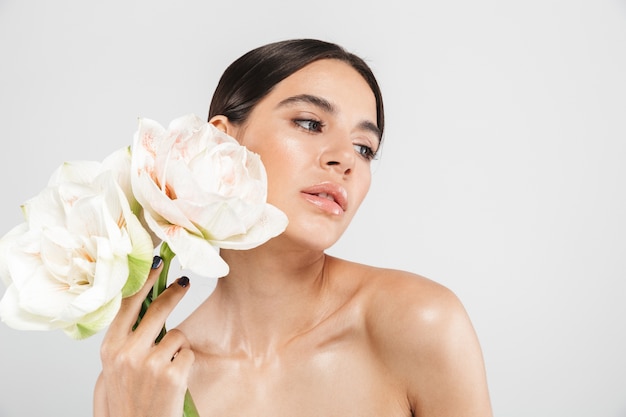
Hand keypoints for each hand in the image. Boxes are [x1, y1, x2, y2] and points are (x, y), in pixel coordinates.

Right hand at [94, 256, 193, 416]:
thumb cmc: (128, 397)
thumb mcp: (115, 366)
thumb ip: (126, 338)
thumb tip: (144, 302)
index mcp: (110, 348)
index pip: (127, 305)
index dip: (144, 281)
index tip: (156, 264)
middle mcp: (127, 353)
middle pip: (156, 309)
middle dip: (173, 292)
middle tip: (183, 282)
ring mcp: (150, 364)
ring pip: (176, 335)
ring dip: (176, 347)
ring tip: (165, 369)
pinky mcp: (172, 375)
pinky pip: (187, 354)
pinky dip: (185, 364)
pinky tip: (174, 380)